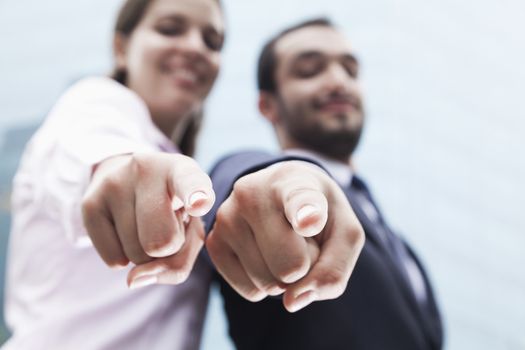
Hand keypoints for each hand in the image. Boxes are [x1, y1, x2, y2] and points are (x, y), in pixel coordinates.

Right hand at [81, 153, 214, 287]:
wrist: (128, 177)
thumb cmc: (172, 209)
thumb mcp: (190, 230)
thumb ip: (179, 263)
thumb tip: (133, 280)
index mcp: (182, 170)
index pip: (190, 183)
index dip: (196, 196)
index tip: (199, 203)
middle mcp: (147, 170)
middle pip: (162, 243)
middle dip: (168, 249)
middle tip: (166, 225)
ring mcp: (115, 183)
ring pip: (136, 255)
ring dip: (145, 252)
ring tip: (145, 223)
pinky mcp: (89, 203)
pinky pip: (113, 260)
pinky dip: (123, 257)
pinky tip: (125, 229)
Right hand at [206, 161, 363, 311]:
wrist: (280, 194)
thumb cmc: (319, 214)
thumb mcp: (344, 233)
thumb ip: (334, 269)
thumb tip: (291, 302)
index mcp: (295, 182)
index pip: (300, 200)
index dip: (305, 212)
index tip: (308, 219)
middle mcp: (253, 193)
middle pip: (291, 267)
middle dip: (305, 267)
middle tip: (301, 240)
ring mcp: (228, 216)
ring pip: (270, 284)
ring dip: (285, 276)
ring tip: (282, 243)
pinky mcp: (214, 241)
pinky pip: (251, 292)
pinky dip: (266, 284)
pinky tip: (264, 254)